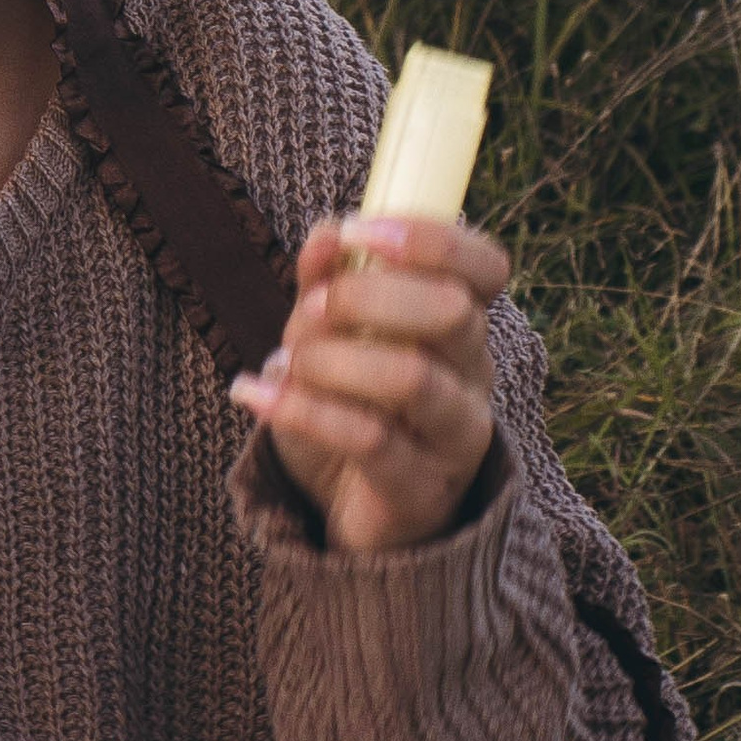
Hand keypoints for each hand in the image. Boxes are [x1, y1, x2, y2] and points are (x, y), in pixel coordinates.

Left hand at [230, 212, 506, 554]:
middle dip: (366, 296)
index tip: (361, 230)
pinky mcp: (422, 489)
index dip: (431, 239)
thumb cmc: (348, 405)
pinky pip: (370, 439)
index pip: (485, 266)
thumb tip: (328, 232)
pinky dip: (302, 409)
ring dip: (332, 358)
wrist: (349, 510)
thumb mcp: (328, 337)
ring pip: (412, 377)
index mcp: (460, 324)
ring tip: (284, 363)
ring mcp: (456, 436)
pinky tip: (255, 393)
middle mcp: (473, 376)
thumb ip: (327, 283)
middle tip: (311, 309)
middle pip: (453, 312)